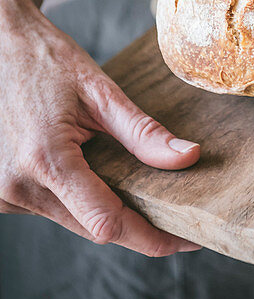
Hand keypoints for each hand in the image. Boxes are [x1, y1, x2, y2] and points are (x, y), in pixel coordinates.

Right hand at [0, 0, 201, 256]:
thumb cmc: (47, 60)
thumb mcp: (100, 90)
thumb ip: (143, 132)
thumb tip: (189, 157)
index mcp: (46, 160)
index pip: (107, 223)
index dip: (150, 236)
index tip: (186, 238)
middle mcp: (18, 186)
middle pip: (92, 228)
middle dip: (135, 226)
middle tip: (175, 215)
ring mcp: (1, 194)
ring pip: (71, 221)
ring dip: (101, 209)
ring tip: (129, 180)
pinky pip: (50, 208)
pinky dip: (75, 199)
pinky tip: (89, 172)